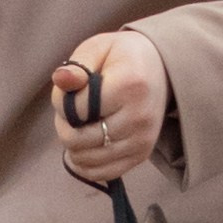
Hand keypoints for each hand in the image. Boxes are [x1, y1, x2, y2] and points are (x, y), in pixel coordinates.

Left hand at [50, 31, 169, 181]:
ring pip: (86, 159)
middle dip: (63, 125)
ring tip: (80, 125)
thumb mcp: (98, 49)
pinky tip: (83, 147)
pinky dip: (85, 165)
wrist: (161, 69)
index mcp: (129, 86)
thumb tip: (61, 80)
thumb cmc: (123, 57)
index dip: (61, 102)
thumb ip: (77, 66)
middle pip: (78, 139)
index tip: (69, 91)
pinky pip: (103, 173)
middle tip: (70, 111)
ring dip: (72, 145)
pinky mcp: (142, 155)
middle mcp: (139, 118)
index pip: (76, 110)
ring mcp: (142, 140)